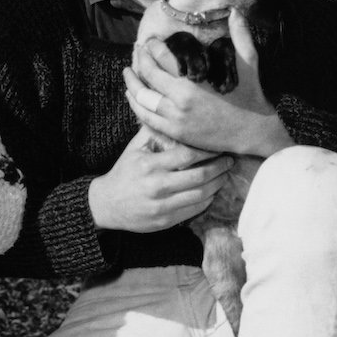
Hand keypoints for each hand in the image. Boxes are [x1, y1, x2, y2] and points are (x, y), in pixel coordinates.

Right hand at [89, 126, 235, 232]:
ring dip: (218, 184)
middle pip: (199, 176)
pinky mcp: (165, 221)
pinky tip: (212, 191)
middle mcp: (157, 185)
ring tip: (224, 175)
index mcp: (150, 165)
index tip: (217, 146)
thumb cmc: (123, 173)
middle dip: (219, 167)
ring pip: (201, 194)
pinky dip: (207, 200)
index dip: (207, 150)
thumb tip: (169, 116)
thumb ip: (151, 133)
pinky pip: (194, 210)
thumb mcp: (133, 150)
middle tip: (229, 160)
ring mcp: (162, 205)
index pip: (187, 155)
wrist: (107, 204)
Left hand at [124, 10, 292, 158]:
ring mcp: (175, 119)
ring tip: (128, 73)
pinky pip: (147, 118)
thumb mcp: (249, 62)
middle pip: (148, 76)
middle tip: (137, 51)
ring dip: (132, 84)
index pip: (162, 59)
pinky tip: (132, 96)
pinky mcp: (174, 132)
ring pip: (142, 99)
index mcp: (193, 81)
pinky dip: (136, 105)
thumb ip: (240, 36)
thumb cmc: (251, 95)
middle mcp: (180, 100)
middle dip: (140, 61)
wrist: (254, 132)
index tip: (149, 41)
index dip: (152, 48)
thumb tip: (235, 11)